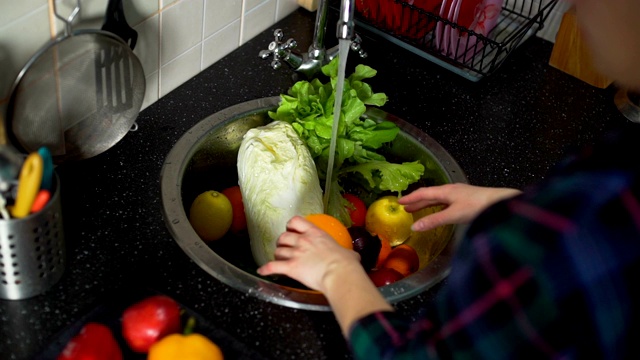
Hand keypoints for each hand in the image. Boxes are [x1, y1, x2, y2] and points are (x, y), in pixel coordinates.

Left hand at [258, 215, 392, 335]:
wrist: (339, 273)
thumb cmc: (345, 264)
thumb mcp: (348, 253)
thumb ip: (346, 253)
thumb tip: (353, 258)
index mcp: (315, 233)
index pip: (296, 221)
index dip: (291, 225)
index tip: (292, 229)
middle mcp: (302, 241)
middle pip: (284, 236)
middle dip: (282, 242)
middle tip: (285, 247)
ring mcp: (295, 253)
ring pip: (278, 251)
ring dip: (277, 255)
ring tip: (278, 259)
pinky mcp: (290, 267)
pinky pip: (273, 267)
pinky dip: (266, 269)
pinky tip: (262, 271)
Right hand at [399, 183, 520, 231]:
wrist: (501, 203)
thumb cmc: (478, 206)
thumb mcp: (453, 215)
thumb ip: (434, 221)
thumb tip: (415, 227)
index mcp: (445, 191)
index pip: (423, 193)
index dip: (410, 198)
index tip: (399, 202)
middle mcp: (451, 190)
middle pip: (429, 195)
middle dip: (416, 201)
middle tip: (405, 207)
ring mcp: (459, 194)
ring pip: (438, 198)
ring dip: (426, 204)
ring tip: (417, 210)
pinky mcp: (466, 200)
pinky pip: (445, 202)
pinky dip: (437, 207)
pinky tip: (438, 211)